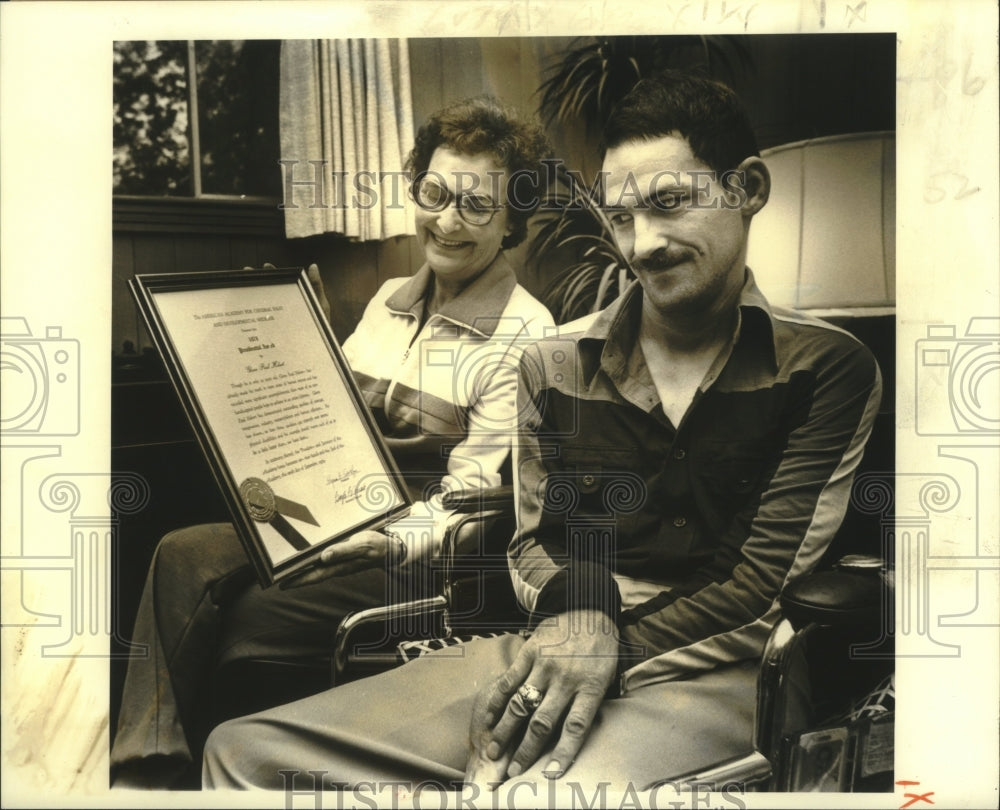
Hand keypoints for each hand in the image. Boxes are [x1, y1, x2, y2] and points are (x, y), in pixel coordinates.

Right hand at [244, 262, 330, 322]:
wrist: (319, 348)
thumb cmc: (322, 325)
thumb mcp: (320, 305)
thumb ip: (316, 286)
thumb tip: (312, 266)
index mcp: (294, 298)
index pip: (282, 282)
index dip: (273, 273)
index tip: (266, 266)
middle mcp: (283, 306)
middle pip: (268, 290)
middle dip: (257, 280)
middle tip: (247, 271)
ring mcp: (277, 317)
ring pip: (262, 303)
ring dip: (250, 293)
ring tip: (241, 285)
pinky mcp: (273, 330)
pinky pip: (260, 320)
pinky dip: (251, 314)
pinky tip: (242, 308)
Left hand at [280, 530, 393, 587]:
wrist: (391, 549)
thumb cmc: (376, 546)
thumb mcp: (361, 546)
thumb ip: (343, 551)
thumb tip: (324, 557)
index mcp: (339, 565)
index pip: (314, 575)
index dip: (298, 580)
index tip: (282, 584)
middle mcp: (337, 566)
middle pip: (311, 574)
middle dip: (295, 578)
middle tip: (276, 580)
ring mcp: (340, 563)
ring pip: (316, 569)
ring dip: (302, 571)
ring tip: (287, 572)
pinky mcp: (343, 557)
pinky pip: (323, 561)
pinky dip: (312, 562)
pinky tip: (308, 559)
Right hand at [465, 610, 618, 785]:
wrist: (588, 608)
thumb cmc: (600, 649)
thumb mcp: (608, 676)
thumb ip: (591, 704)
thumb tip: (575, 737)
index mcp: (591, 687)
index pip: (576, 728)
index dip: (563, 754)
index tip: (550, 774)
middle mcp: (567, 679)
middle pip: (543, 722)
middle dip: (526, 750)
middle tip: (513, 772)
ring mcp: (545, 665)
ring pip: (521, 704)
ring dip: (506, 731)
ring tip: (494, 752)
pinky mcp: (529, 652)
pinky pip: (509, 680)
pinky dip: (497, 702)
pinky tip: (489, 719)